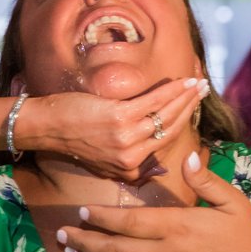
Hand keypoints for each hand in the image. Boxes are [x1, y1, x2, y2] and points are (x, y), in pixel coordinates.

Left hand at [28, 79, 207, 183]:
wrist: (48, 127)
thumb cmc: (74, 138)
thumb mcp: (105, 164)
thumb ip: (133, 167)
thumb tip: (161, 167)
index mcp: (130, 169)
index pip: (165, 144)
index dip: (182, 123)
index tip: (192, 108)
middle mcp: (132, 157)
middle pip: (170, 129)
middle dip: (190, 108)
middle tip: (203, 91)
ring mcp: (127, 137)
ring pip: (166, 115)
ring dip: (185, 97)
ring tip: (198, 84)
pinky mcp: (120, 117)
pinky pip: (154, 102)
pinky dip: (172, 91)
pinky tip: (183, 81)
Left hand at [56, 149, 250, 251]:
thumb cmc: (250, 238)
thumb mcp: (235, 202)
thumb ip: (207, 180)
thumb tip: (187, 157)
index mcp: (179, 227)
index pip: (130, 222)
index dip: (102, 217)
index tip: (80, 209)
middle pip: (115, 249)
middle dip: (86, 240)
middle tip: (61, 232)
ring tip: (70, 251)